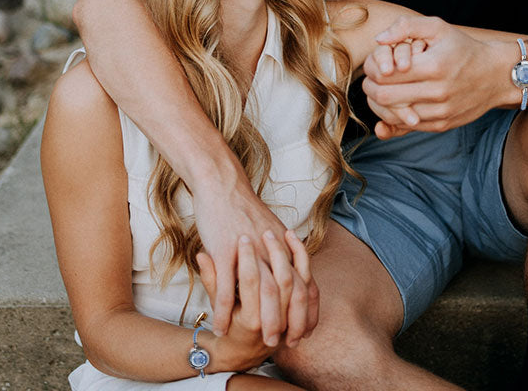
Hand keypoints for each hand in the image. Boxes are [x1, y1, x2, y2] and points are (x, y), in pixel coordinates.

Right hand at [191, 172, 316, 346]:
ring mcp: (248, 251)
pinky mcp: (224, 251)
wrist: (222, 184)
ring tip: (259, 342)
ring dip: (263, 321)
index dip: (306, 310)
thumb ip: (280, 252)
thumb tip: (291, 272)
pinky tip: (221, 327)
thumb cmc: (243, 208)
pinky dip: (224, 311)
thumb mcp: (270, 228)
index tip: (304, 330)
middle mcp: (271, 249)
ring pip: (261, 293)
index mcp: (284, 245)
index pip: (303, 283)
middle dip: (289, 322)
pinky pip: (226, 288)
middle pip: (287, 292)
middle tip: (284, 342)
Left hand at [362, 15, 508, 138]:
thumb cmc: (462, 48)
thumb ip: (406, 26)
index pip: (384, 74)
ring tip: (380, 92)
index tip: (372, 64)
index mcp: (433, 66)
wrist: (496, 75)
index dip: (371, 69)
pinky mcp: (442, 124)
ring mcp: (440, 111)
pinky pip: (408, 127)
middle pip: (384, 97)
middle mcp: (437, 92)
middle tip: (370, 79)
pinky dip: (395, 117)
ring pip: (394, 115)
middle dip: (370, 88)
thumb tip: (379, 40)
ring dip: (379, 105)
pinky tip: (394, 104)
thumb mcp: (438, 28)